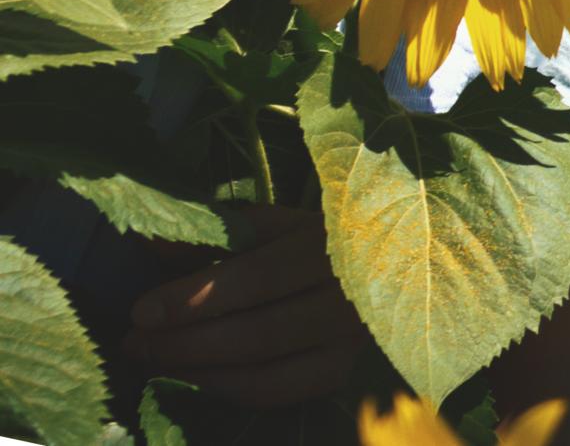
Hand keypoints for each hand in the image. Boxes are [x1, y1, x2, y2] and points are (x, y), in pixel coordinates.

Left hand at [123, 204, 367, 407]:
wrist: (388, 260)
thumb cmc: (320, 235)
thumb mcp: (277, 222)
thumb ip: (219, 231)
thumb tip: (150, 242)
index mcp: (334, 246)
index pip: (258, 278)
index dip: (195, 298)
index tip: (141, 311)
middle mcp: (350, 299)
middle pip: (257, 333)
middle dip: (185, 343)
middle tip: (134, 342)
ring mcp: (349, 342)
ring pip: (265, 372)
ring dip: (197, 372)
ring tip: (152, 362)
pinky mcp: (341, 370)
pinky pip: (276, 393)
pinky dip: (226, 390)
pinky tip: (192, 377)